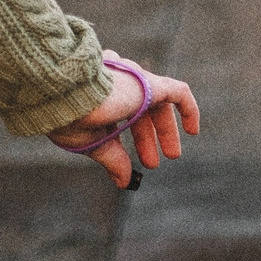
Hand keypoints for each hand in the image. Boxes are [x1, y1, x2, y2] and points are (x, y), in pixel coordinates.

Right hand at [47, 57, 198, 187]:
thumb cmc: (70, 117)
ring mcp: (134, 78)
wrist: (68, 95)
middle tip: (152, 163)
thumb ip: (113, 160)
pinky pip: (178, 92)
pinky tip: (192, 131)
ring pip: (157, 102)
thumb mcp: (93, 143)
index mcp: (97, 91)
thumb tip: (124, 182)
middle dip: (147, 137)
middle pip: (139, 107)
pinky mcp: (150, 82)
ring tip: (172, 156)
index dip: (130, 139)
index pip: (119, 113)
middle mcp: (116, 79)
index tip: (135, 163)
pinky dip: (188, 110)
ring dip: (164, 131)